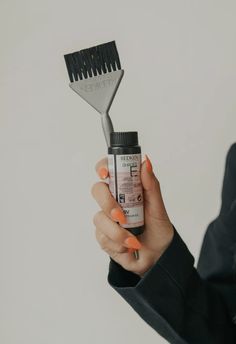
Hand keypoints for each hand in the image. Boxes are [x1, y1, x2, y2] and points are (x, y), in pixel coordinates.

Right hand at [91, 154, 173, 276]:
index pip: (108, 170)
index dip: (102, 167)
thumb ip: (151, 184)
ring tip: (133, 240)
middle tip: (121, 216)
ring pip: (99, 218)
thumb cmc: (158, 228)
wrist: (157, 256)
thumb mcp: (158, 206)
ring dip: (117, 232)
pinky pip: (102, 237)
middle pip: (97, 191)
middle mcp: (113, 201)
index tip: (105, 173)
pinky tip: (129, 246)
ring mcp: (106, 218)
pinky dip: (118, 243)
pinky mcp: (103, 236)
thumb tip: (146, 162)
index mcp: (125, 189)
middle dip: (108, 203)